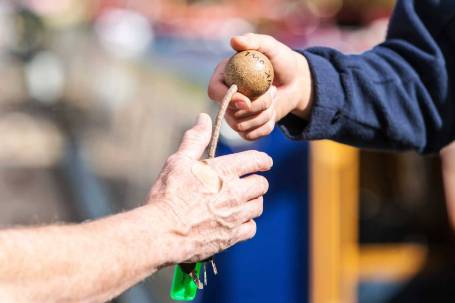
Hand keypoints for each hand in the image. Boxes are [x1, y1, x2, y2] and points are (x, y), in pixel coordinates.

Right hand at [148, 113, 272, 262]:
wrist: (162, 231)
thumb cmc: (168, 194)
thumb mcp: (178, 161)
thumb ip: (195, 139)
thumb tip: (203, 117)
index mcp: (225, 170)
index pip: (257, 160)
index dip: (263, 160)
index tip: (264, 162)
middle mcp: (236, 192)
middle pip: (262, 184)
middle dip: (256, 182)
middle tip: (247, 183)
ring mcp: (236, 215)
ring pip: (258, 206)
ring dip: (252, 202)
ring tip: (240, 202)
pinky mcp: (233, 236)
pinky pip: (251, 228)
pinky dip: (246, 224)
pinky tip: (235, 222)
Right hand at [208, 33, 312, 140]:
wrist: (296, 82)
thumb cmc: (282, 62)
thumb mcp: (271, 48)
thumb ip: (254, 42)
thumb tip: (234, 41)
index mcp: (224, 77)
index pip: (214, 92)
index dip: (227, 99)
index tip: (246, 101)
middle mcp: (226, 97)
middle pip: (229, 113)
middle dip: (256, 106)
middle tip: (273, 91)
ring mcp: (234, 114)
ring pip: (241, 126)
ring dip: (264, 115)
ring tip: (274, 98)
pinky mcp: (246, 128)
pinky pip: (249, 136)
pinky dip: (265, 127)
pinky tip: (273, 115)